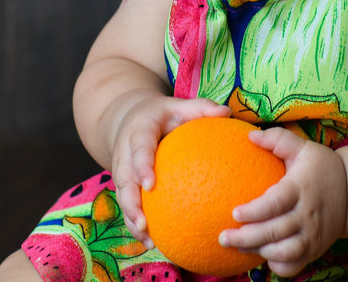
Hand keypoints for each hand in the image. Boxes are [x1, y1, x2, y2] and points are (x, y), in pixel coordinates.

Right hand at [109, 95, 230, 245]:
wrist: (128, 116)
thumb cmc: (162, 114)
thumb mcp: (179, 105)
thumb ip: (201, 108)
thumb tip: (227, 113)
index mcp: (138, 130)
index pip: (139, 148)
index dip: (141, 166)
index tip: (150, 185)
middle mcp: (124, 151)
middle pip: (123, 178)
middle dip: (130, 202)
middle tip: (144, 223)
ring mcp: (120, 169)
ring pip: (121, 196)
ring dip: (131, 219)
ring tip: (148, 240)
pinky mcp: (123, 183)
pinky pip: (127, 204)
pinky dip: (136, 223)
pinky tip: (152, 242)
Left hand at [219, 128, 347, 276]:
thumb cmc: (322, 167)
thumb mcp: (304, 147)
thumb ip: (277, 138)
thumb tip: (250, 135)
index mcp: (301, 189)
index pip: (276, 203)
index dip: (254, 211)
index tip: (234, 213)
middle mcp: (307, 215)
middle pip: (275, 232)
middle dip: (246, 238)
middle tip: (223, 237)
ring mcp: (313, 236)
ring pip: (284, 253)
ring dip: (259, 252)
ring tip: (238, 247)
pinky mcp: (315, 250)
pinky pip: (295, 266)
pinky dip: (278, 267)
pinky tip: (262, 257)